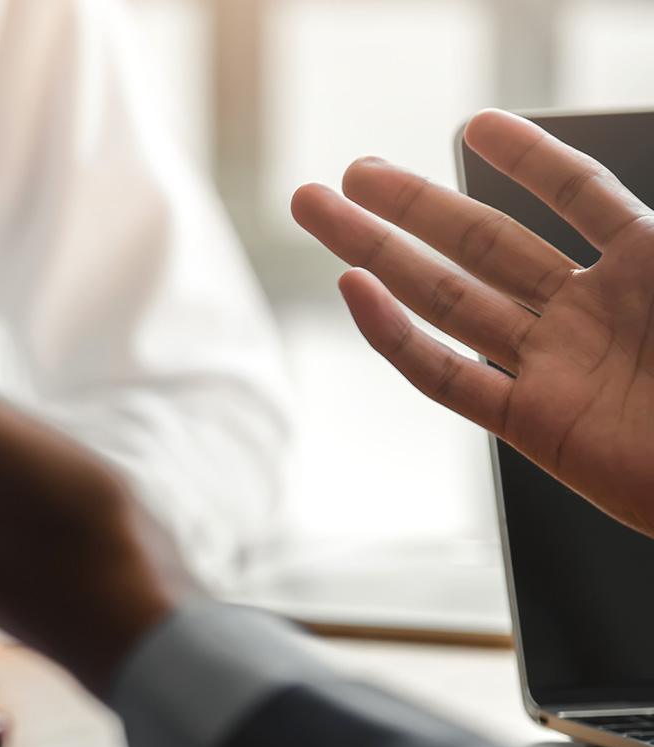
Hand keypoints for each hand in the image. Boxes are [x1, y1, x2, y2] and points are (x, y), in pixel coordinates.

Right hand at [291, 109, 653, 536]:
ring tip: (322, 213)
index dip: (531, 161)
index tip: (478, 126)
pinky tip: (356, 293)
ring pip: (447, 299)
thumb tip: (644, 207)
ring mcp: (556, 368)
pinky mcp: (534, 425)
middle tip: (353, 174)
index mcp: (652, 270)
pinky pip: (449, 377)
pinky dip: (396, 336)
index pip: (581, 199)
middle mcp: (593, 315)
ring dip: (378, 254)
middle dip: (413, 206)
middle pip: (484, 245)